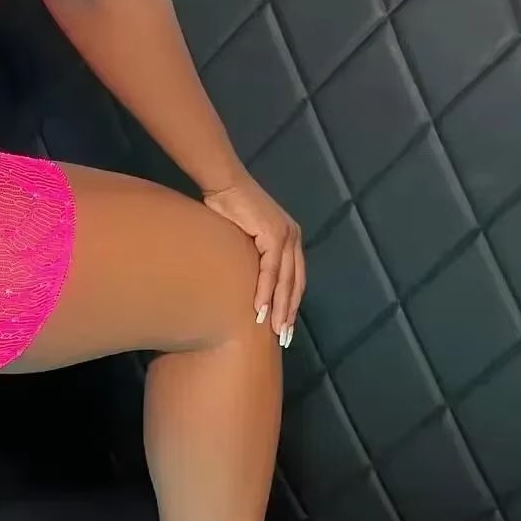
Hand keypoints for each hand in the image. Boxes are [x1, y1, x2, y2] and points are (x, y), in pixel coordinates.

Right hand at [204, 178, 304, 343]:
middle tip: (284, 337)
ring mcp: (285, 236)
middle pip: (295, 282)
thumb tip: (244, 276)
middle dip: (290, 312)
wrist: (224, 184)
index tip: (285, 325)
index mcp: (290, 238)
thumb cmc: (228, 206)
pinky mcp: (272, 235)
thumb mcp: (245, 235)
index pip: (296, 277)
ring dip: (280, 307)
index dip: (292, 303)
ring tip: (274, 329)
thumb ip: (252, 253)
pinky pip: (270, 270)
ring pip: (285, 280)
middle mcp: (293, 237)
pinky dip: (266, 291)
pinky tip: (261, 308)